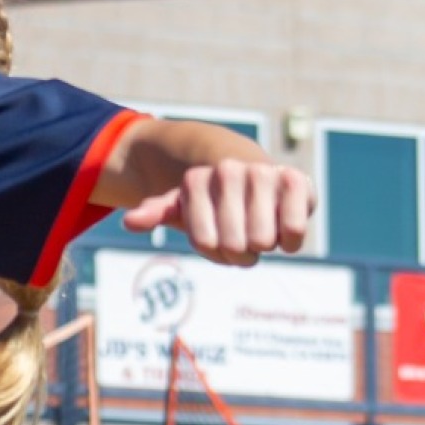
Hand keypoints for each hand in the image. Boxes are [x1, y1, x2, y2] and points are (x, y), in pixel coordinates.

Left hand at [121, 160, 313, 266]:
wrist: (254, 178)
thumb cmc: (213, 201)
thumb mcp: (182, 206)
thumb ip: (157, 213)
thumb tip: (129, 222)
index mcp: (195, 180)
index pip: (202, 242)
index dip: (213, 251)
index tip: (215, 237)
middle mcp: (227, 171)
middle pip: (233, 245)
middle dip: (239, 253)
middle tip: (241, 238)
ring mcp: (261, 173)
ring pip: (262, 240)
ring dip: (263, 248)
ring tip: (260, 232)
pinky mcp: (295, 180)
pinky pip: (294, 229)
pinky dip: (290, 241)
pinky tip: (283, 233)